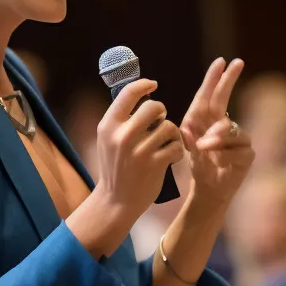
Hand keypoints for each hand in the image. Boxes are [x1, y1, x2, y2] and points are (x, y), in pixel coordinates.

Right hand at [95, 79, 186, 218]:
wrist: (116, 201)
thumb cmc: (115, 166)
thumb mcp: (108, 139)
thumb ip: (121, 119)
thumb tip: (140, 91)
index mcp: (108, 126)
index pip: (128, 93)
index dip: (143, 85)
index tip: (153, 85)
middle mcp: (122, 136)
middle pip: (154, 107)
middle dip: (162, 112)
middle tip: (160, 122)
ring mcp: (139, 151)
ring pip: (169, 127)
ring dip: (172, 134)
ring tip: (165, 143)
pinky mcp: (155, 165)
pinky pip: (177, 146)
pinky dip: (178, 150)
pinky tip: (170, 157)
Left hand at [179, 58, 252, 208]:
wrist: (208, 191)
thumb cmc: (199, 165)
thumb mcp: (188, 149)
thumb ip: (188, 136)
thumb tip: (188, 127)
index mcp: (205, 120)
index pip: (209, 95)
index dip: (214, 78)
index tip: (221, 61)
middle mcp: (223, 124)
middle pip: (225, 98)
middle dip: (229, 80)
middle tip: (237, 62)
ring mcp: (238, 138)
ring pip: (229, 128)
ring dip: (215, 136)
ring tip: (203, 147)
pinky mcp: (247, 154)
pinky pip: (237, 148)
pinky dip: (223, 154)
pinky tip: (218, 162)